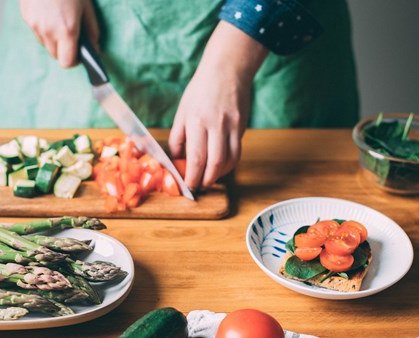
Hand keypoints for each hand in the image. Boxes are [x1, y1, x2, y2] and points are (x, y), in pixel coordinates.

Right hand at [20, 0, 98, 67]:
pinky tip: (49, 14)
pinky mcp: (26, 17)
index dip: (74, 61)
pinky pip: (37, 31)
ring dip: (53, 40)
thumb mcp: (86, 7)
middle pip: (56, 56)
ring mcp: (35, 24)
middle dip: (64, 51)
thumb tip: (95, 48)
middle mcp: (49, 31)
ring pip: (45, 44)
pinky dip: (43, 28)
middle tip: (71, 38)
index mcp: (67, 30)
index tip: (78, 54)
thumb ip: (92, 31)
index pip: (67, 63)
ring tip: (60, 22)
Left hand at [169, 22, 267, 189]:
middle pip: (214, 163)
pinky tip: (220, 166)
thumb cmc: (200, 90)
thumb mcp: (182, 112)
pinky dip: (229, 164)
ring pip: (229, 160)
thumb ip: (178, 137)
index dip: (193, 177)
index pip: (196, 158)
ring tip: (210, 178)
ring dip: (219, 175)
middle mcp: (216, 125)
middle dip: (206, 180)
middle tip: (199, 186)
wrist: (227, 70)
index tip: (188, 186)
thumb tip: (177, 160)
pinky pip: (237, 152)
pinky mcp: (242, 126)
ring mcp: (232, 126)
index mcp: (197, 121)